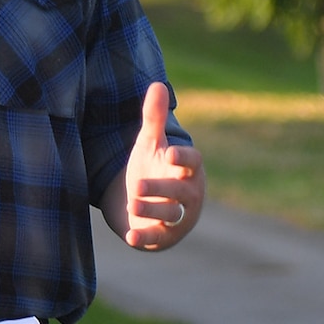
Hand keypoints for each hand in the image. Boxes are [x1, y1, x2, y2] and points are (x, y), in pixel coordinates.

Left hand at [121, 82, 203, 250]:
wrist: (148, 203)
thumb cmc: (154, 168)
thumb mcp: (150, 144)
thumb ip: (153, 118)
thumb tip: (157, 84)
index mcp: (188, 168)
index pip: (192, 162)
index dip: (184, 157)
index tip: (171, 153)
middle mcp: (188, 194)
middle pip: (180, 191)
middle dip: (161, 188)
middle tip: (137, 185)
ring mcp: (178, 217)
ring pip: (170, 215)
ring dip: (152, 210)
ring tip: (132, 204)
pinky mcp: (164, 236)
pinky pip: (157, 238)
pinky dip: (145, 238)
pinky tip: (130, 237)